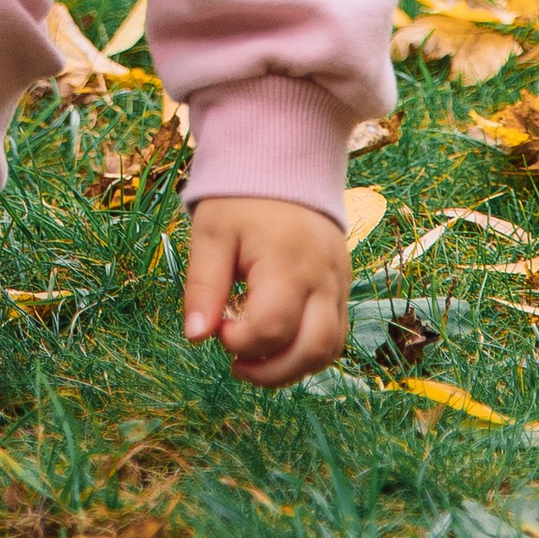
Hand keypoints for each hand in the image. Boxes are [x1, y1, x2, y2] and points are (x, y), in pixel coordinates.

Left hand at [181, 196, 349, 385]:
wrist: (283, 165)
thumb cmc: (241, 200)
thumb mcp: (211, 234)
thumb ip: (203, 286)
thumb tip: (195, 337)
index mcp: (286, 261)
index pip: (272, 327)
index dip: (241, 342)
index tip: (217, 328)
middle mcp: (322, 277)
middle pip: (312, 349)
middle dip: (271, 372)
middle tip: (236, 364)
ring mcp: (338, 284)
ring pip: (329, 349)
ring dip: (292, 369)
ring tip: (256, 364)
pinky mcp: (342, 288)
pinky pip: (336, 335)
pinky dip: (308, 352)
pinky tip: (278, 349)